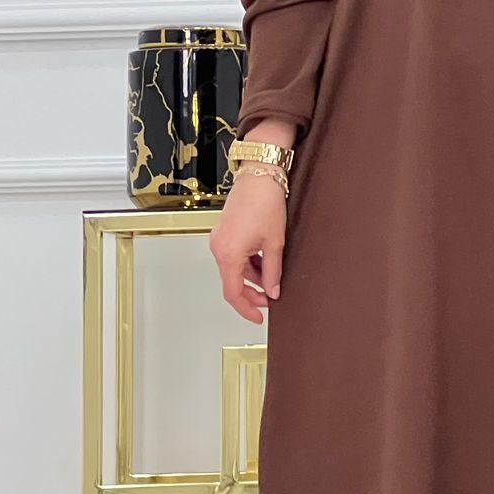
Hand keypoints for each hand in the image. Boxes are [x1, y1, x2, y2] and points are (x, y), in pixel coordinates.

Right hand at [208, 172, 286, 324]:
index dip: (246, 308)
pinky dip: (247, 263)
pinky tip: (263, 263)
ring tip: (271, 278)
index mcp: (228, 254)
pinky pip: (233, 256)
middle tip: (270, 298)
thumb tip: (273, 291)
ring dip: (251, 277)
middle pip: (232, 282)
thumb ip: (273, 272)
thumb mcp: (274, 243)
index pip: (233, 292)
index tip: (258, 317)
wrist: (259, 176)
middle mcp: (218, 248)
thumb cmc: (265, 203)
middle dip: (251, 293)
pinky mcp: (223, 233)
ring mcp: (219, 240)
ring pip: (233, 269)